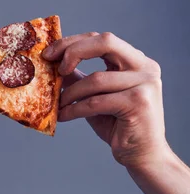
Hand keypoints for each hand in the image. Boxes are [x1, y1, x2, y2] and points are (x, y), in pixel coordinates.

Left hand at [43, 32, 168, 167]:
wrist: (141, 154)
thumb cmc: (117, 124)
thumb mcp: (94, 95)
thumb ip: (78, 77)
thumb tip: (51, 63)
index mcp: (136, 60)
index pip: (102, 39)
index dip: (72, 43)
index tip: (49, 54)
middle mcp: (145, 67)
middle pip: (106, 42)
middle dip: (73, 51)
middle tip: (53, 68)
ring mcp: (145, 83)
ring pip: (96, 79)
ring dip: (69, 93)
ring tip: (57, 104)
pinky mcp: (139, 103)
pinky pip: (96, 102)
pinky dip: (74, 109)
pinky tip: (63, 116)